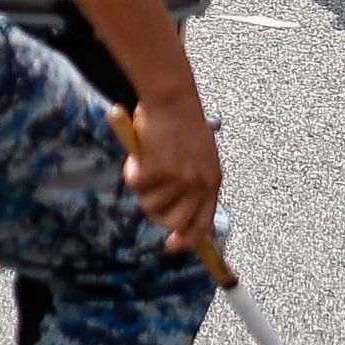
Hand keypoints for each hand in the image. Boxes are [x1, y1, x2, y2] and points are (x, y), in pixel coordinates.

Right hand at [117, 98, 221, 257]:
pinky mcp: (157, 170)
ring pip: (150, 204)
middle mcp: (199, 185)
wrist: (172, 98)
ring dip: (142, 187)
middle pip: (174, 222)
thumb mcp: (199, 156)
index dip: (187, 239)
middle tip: (149, 192)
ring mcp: (178, 179)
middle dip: (156, 212)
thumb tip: (176, 210)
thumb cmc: (182, 121)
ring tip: (145, 162)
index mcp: (213, 182)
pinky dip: (132, 169)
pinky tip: (139, 153)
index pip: (202, 224)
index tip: (173, 245)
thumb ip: (192, 182)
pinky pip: (136, 183)